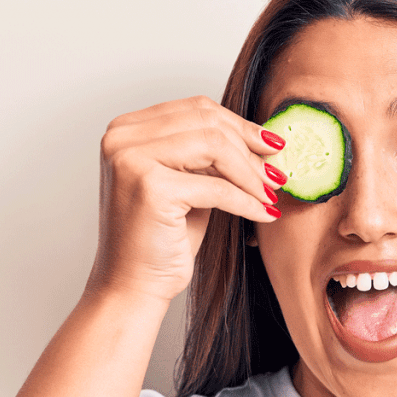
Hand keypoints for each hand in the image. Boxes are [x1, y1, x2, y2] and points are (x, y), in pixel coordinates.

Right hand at [86, 96, 285, 303]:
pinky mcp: (150, 188)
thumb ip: (209, 155)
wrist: (131, 287)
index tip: (270, 145)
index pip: (195, 108)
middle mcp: (121, 138)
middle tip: (275, 173)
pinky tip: (263, 213)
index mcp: (125, 130)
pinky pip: (217, 187)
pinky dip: (246, 201)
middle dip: (249, 148)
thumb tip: (262, 139)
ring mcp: (132, 160)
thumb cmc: (159, 241)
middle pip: (207, 122)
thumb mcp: (187, 184)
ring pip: (215, 146)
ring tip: (269, 194)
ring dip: (250, 173)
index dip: (239, 125)